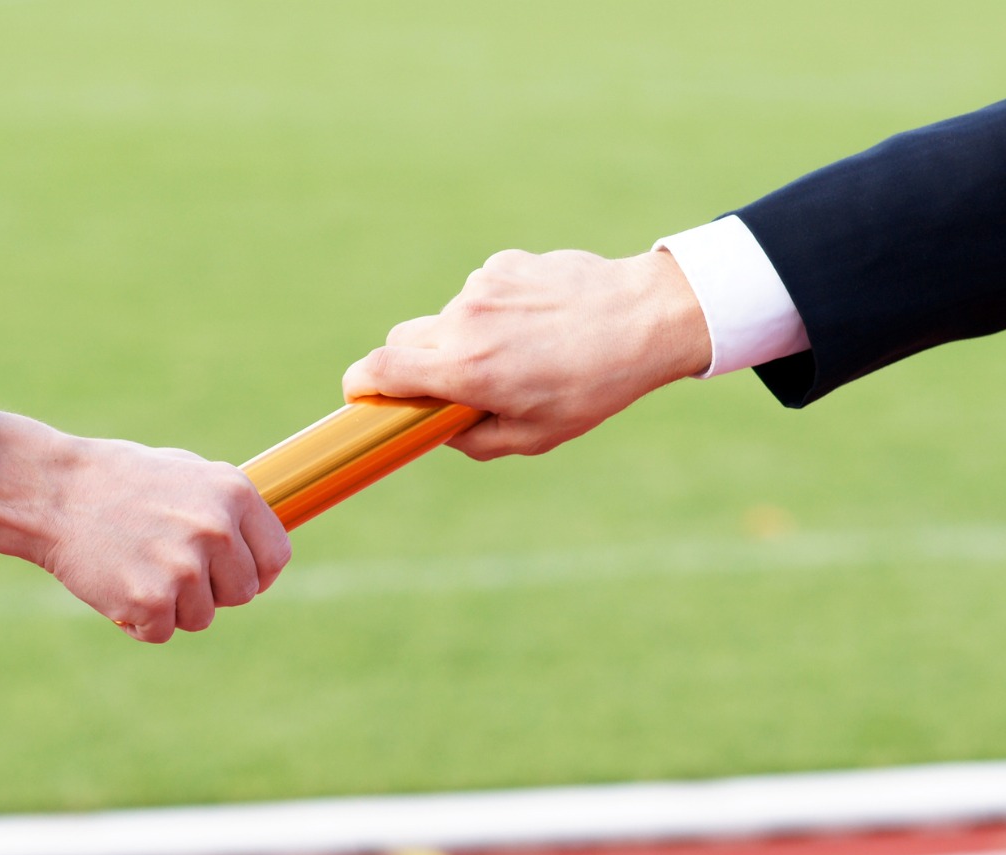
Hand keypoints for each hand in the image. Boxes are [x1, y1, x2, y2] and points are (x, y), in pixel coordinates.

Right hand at [0, 413, 290, 642]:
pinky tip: (117, 585)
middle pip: (242, 593)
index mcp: (234, 494)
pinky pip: (162, 632)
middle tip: (169, 567)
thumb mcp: (187, 474)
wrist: (55, 492)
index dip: (256, 573)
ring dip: (173, 606)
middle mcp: (217, 530)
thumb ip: (228, 508)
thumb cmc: (120, 481)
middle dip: (211, 590)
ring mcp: (185, 568)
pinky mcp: (152, 600)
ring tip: (138, 568)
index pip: (275, 558)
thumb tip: (263, 545)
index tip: (232, 576)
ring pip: (202, 617)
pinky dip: (140, 621)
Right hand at [342, 249, 711, 458]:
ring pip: (447, 319)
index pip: (378, 370)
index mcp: (464, 371)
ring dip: (466, 338)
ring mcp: (482, 287)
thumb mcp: (533, 436)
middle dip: (413, 365)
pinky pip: (481, 293)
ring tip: (523, 351)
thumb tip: (435, 428)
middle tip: (453, 384)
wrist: (646, 319)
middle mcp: (464, 323)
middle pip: (402, 341)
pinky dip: (497, 311)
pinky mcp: (504, 264)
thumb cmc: (592, 388)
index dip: (360, 385)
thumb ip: (470, 438)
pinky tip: (539, 323)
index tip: (361, 395)